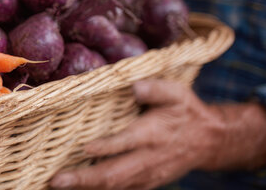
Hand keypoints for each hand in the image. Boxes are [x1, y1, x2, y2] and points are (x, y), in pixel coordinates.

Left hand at [50, 79, 265, 189]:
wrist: (208, 141)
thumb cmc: (185, 112)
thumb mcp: (176, 93)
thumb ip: (155, 89)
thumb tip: (135, 86)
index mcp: (151, 134)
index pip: (126, 142)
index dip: (105, 147)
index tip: (84, 147)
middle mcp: (147, 159)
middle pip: (113, 174)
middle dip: (83, 179)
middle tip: (56, 180)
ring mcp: (146, 176)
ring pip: (113, 188)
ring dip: (85, 189)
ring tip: (56, 188)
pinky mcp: (144, 184)